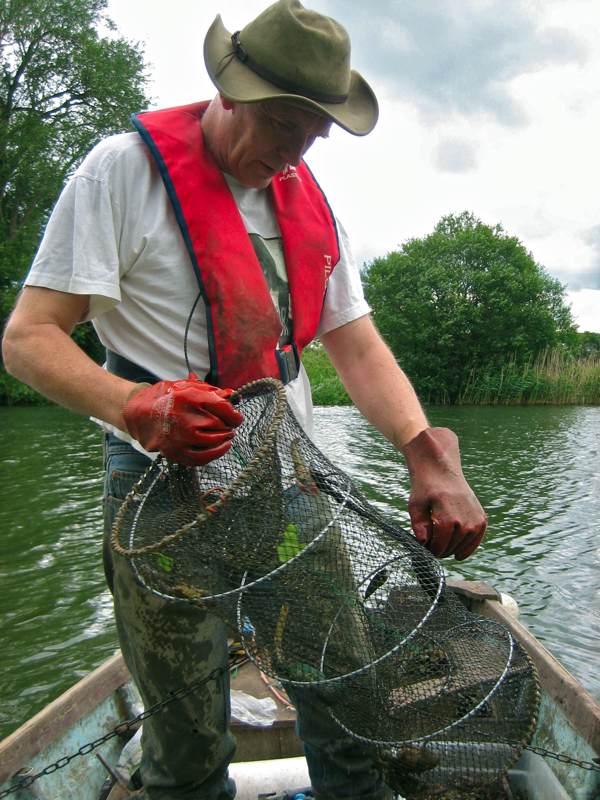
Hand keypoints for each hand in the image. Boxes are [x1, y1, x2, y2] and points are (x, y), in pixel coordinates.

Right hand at [122, 374, 243, 465]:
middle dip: (229, 425)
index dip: (235, 414)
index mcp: (189, 398)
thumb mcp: (187, 386)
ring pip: (215, 442)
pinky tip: (222, 446)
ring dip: (225, 439)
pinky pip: (203, 458)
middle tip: (230, 424)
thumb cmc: (167, 398)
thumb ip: (211, 391)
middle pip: (221, 425)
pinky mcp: (176, 452)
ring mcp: (180, 438)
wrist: (140, 415)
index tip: (237, 417)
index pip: (224, 408)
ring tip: (228, 435)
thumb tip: (232, 396)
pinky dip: (216, 453)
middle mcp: (185, 418)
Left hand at [401, 427, 486, 560]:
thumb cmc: (425, 489)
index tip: (424, 549)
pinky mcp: (482, 518)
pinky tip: (459, 553)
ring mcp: (476, 520)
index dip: (430, 550)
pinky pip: (476, 539)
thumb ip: (419, 526)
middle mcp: (465, 520)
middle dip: (440, 550)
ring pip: (463, 546)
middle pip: (451, 547)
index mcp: (448, 518)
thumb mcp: (415, 506)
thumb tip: (424, 543)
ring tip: (442, 545)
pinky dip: (468, 547)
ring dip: (453, 549)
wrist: (441, 470)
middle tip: (431, 546)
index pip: (440, 546)